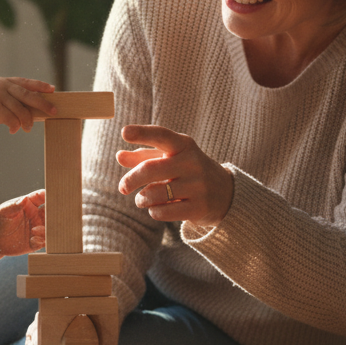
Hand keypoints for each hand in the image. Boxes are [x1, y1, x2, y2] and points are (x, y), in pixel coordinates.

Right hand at [0, 77, 55, 150]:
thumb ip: (12, 101)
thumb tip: (34, 110)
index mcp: (4, 82)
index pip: (26, 82)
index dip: (40, 86)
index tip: (52, 90)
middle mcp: (1, 86)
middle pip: (28, 95)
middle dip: (42, 104)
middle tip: (53, 111)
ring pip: (21, 110)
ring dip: (27, 121)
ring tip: (27, 129)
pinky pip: (11, 119)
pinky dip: (14, 126)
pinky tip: (12, 130)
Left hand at [0, 190, 45, 275]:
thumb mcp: (3, 212)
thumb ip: (14, 206)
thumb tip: (25, 199)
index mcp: (29, 205)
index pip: (41, 197)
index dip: (48, 195)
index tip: (53, 196)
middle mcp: (36, 216)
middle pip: (51, 212)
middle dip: (55, 213)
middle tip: (52, 216)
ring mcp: (38, 229)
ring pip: (50, 228)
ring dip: (46, 229)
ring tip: (34, 230)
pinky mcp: (36, 242)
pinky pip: (45, 241)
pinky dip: (42, 240)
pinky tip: (32, 240)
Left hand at [116, 124, 233, 227]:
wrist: (226, 193)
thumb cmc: (188, 171)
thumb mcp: (171, 158)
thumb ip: (144, 156)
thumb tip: (119, 156)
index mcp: (184, 145)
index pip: (161, 135)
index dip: (142, 133)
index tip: (124, 132)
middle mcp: (192, 163)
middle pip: (150, 169)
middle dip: (130, 180)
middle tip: (123, 187)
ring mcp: (198, 186)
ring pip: (154, 194)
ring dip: (141, 199)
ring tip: (142, 199)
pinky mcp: (199, 208)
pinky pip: (163, 212)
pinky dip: (153, 211)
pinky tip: (156, 208)